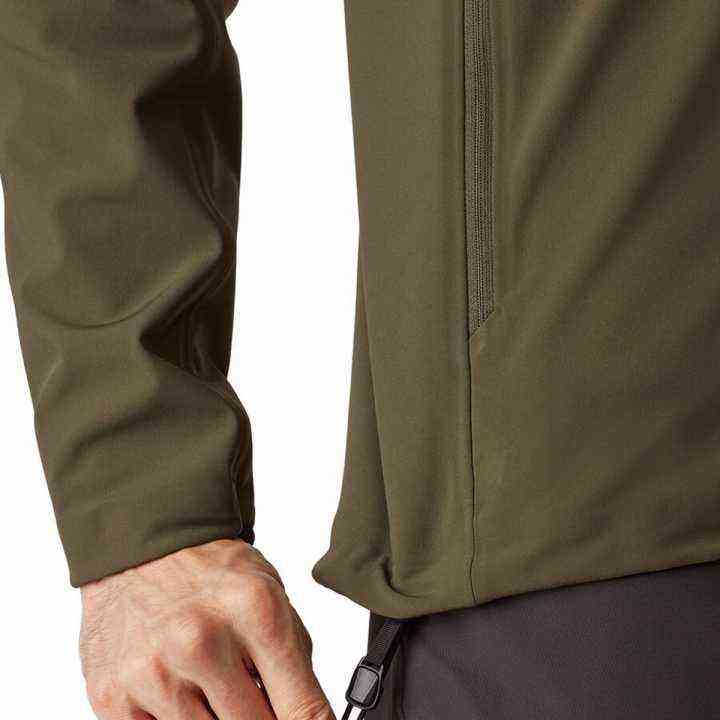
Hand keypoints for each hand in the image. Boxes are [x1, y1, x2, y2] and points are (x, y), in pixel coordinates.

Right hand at [80, 539, 333, 719]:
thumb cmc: (212, 574)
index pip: (301, 708)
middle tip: (254, 693)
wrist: (142, 548)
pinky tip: (179, 688)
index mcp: (253, 611)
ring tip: (213, 680)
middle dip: (263, 717)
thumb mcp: (271, 595)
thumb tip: (310, 718)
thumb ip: (294, 659)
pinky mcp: (113, 697)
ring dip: (219, 717)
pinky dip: (180, 719)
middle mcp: (201, 642)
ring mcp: (153, 673)